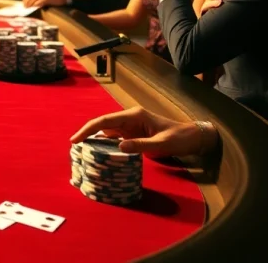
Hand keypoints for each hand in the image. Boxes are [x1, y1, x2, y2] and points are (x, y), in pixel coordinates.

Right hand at [70, 106, 214, 156]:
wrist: (193, 138)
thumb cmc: (180, 139)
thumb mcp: (162, 144)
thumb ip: (140, 145)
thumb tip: (118, 147)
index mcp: (134, 116)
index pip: (105, 120)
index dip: (88, 129)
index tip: (75, 139)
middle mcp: (129, 118)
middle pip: (102, 124)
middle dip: (87, 133)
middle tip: (74, 146)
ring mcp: (131, 126)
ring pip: (107, 131)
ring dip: (95, 139)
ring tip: (82, 150)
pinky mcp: (134, 133)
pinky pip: (115, 137)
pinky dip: (105, 144)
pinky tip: (99, 152)